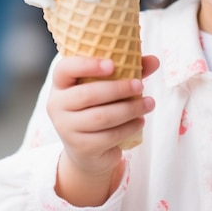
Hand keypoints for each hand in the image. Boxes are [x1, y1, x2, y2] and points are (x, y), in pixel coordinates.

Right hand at [47, 54, 157, 205]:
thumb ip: (130, 70)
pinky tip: (140, 121)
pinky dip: (128, 127)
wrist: (87, 150)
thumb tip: (154, 60)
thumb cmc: (99, 107)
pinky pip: (108, 136)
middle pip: (87, 95)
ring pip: (100, 117)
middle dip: (118, 89)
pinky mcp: (80, 148)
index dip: (86, 65)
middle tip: (141, 85)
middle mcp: (57, 105)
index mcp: (62, 84)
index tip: (112, 64)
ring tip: (149, 103)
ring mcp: (66, 128)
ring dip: (129, 109)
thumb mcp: (110, 85)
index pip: (64, 69)